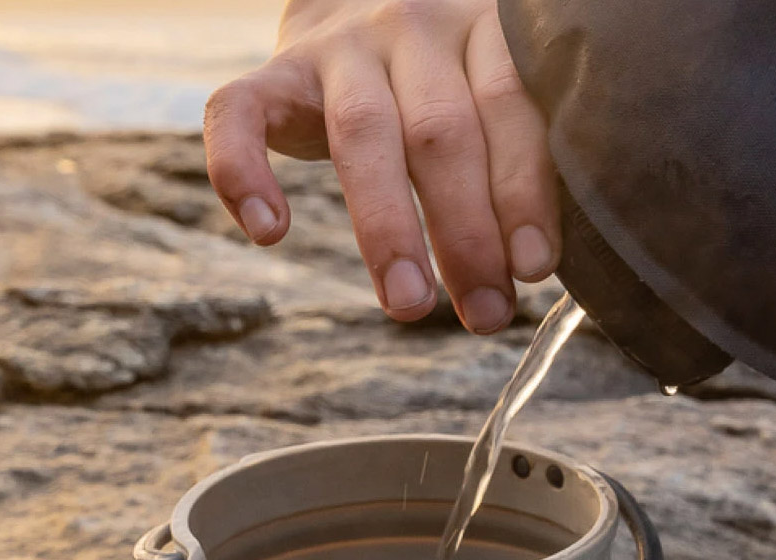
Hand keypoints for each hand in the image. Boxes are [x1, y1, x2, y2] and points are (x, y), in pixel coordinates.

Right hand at [203, 0, 559, 332]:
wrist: (358, 2)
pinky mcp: (274, 73)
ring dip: (387, 229)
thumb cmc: (446, 77)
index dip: (524, 190)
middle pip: (439, 132)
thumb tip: (536, 267)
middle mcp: (411, 27)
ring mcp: (338, 48)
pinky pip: (239, 114)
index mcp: (480, 29)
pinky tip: (269, 233)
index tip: (534, 267)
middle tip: (484, 313)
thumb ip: (517, 152)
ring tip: (408, 305)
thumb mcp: (492, 92)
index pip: (508, 106)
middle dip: (465, 233)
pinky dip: (243, 173)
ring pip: (362, 135)